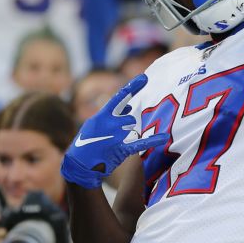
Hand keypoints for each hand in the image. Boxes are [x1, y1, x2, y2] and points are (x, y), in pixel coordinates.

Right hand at [61, 74, 169, 188]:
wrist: (79, 164)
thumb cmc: (87, 143)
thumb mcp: (94, 124)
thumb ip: (112, 115)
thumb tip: (128, 108)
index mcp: (101, 116)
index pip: (120, 97)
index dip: (132, 87)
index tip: (145, 78)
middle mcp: (109, 124)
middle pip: (129, 118)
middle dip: (125, 124)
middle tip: (112, 135)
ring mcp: (115, 137)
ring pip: (132, 128)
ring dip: (126, 134)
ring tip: (112, 142)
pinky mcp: (120, 149)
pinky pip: (140, 142)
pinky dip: (153, 140)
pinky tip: (164, 137)